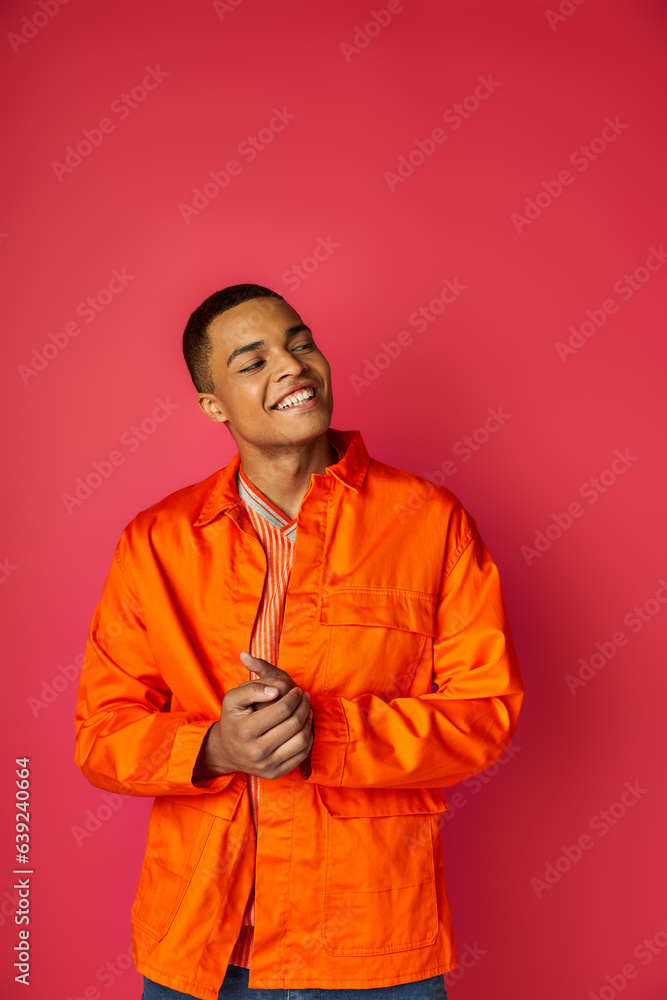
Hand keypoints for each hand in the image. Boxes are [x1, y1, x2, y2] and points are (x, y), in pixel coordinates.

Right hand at [192, 653, 312, 781]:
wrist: (225, 751)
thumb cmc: (232, 720)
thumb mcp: (233, 699)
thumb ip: (252, 689)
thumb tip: (276, 691)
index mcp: (247, 730)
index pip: (282, 710)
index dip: (294, 697)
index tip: (297, 690)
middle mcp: (257, 751)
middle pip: (294, 725)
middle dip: (304, 706)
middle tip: (305, 697)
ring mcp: (267, 765)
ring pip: (301, 741)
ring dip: (308, 722)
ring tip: (307, 709)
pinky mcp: (275, 773)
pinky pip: (301, 755)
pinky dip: (308, 738)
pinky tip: (304, 726)